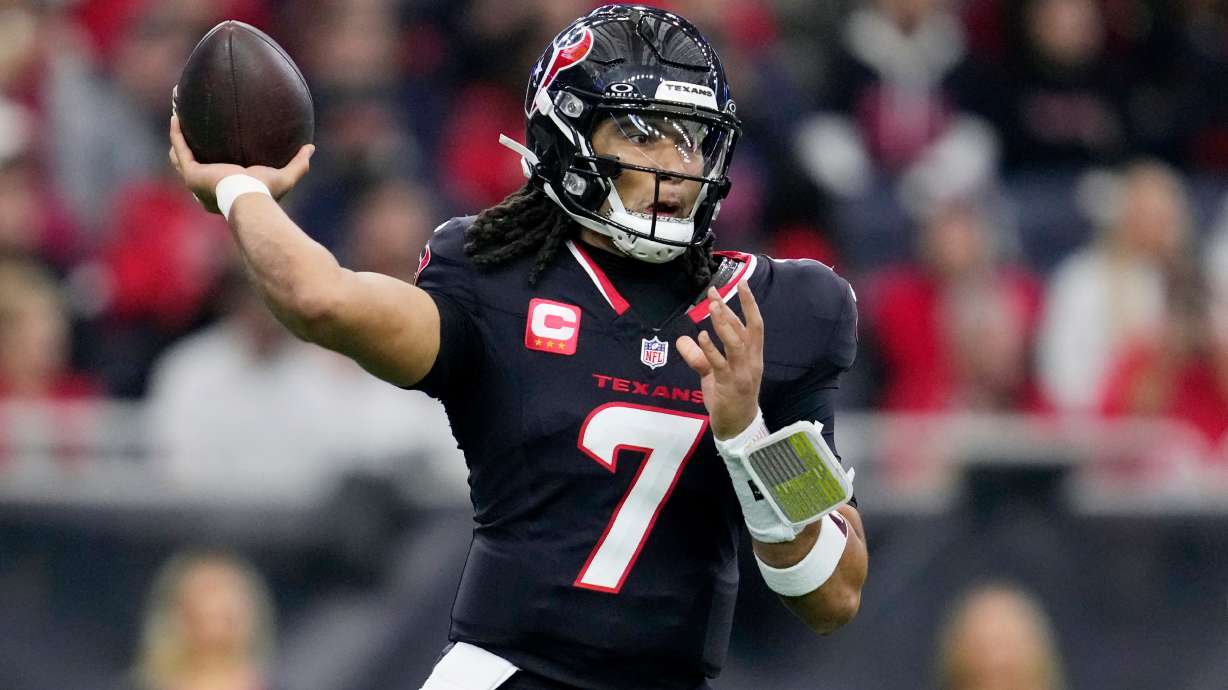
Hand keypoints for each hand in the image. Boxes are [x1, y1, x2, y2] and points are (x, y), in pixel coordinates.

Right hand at [168, 113, 313, 214]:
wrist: (250, 200)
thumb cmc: (266, 193)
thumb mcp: (285, 177)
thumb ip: (298, 164)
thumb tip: (311, 148)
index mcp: (222, 192)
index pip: (211, 177)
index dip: (208, 163)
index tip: (211, 147)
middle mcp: (205, 189)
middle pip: (190, 165)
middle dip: (186, 147)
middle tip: (188, 127)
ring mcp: (195, 182)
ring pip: (179, 156)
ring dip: (177, 137)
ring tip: (177, 116)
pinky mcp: (191, 173)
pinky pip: (180, 148)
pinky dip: (177, 133)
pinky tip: (177, 116)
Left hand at [677, 282, 763, 439]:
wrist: (738, 428)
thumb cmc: (730, 399)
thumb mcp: (714, 374)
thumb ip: (700, 357)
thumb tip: (683, 340)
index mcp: (753, 355)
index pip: (754, 324)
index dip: (749, 303)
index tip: (742, 283)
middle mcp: (751, 361)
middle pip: (744, 329)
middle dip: (730, 308)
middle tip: (715, 292)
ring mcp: (742, 373)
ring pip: (735, 343)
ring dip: (724, 324)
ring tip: (712, 306)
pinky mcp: (729, 385)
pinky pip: (720, 364)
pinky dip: (710, 349)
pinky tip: (701, 336)